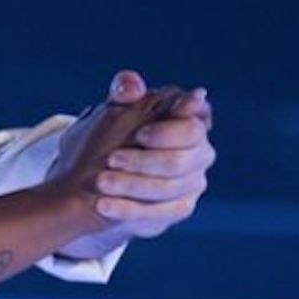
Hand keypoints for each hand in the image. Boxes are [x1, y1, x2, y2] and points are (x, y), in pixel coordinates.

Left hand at [49, 70, 215, 259]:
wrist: (99, 177)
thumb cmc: (110, 135)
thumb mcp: (114, 109)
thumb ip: (123, 92)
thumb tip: (133, 85)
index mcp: (188, 121)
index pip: (193, 127)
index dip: (168, 132)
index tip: (139, 134)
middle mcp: (199, 152)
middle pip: (181, 161)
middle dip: (144, 161)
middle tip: (110, 159)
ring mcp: (193, 182)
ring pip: (168, 189)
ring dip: (131, 186)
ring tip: (100, 183)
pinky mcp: (179, 208)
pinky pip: (159, 214)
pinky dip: (128, 209)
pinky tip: (103, 205)